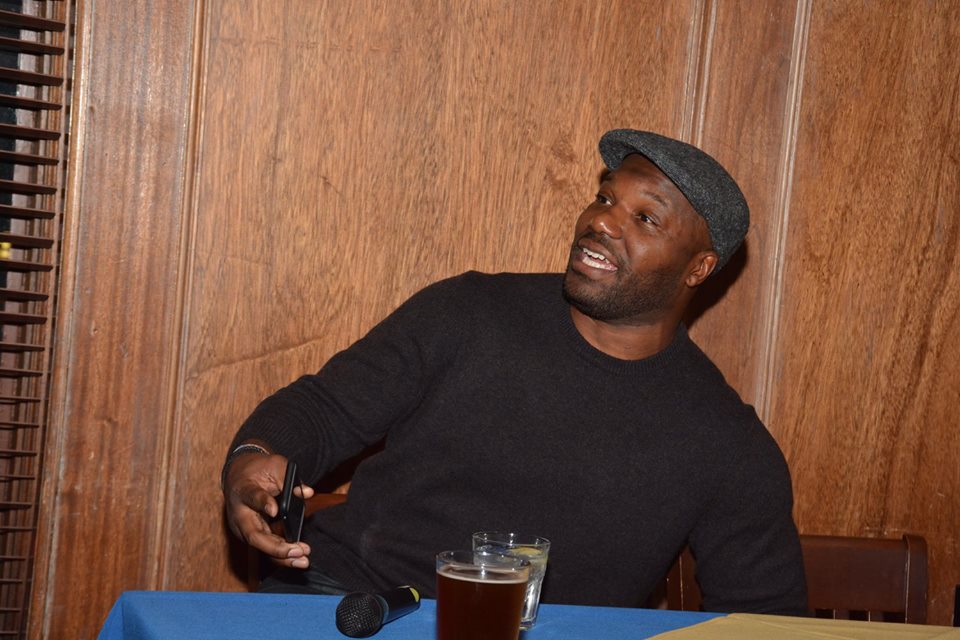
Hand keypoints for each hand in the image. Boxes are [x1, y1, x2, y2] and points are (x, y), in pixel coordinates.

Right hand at [223, 449, 315, 568]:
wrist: (239, 477)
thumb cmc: (258, 469)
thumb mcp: (274, 465)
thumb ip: (290, 478)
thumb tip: (308, 492)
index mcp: (243, 490)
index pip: (252, 497)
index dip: (263, 503)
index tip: (275, 510)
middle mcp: (240, 514)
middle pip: (254, 535)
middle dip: (276, 546)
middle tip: (298, 550)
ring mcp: (243, 528)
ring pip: (261, 547)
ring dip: (282, 556)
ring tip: (303, 560)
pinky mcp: (252, 535)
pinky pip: (266, 548)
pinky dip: (282, 555)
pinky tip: (298, 559)